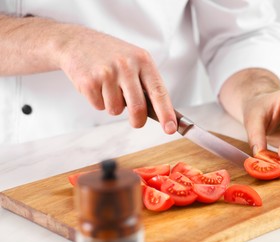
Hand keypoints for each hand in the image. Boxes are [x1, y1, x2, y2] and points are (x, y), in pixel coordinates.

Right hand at [56, 24, 176, 133]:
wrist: (77, 42)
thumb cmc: (111, 55)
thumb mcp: (134, 60)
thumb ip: (146, 83)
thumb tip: (161, 114)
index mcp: (143, 60)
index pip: (159, 92)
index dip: (166, 113)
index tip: (170, 129)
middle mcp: (126, 65)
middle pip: (138, 108)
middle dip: (138, 121)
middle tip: (136, 122)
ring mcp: (107, 73)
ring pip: (116, 110)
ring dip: (113, 106)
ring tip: (108, 88)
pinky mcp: (89, 82)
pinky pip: (99, 107)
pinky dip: (98, 102)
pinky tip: (96, 86)